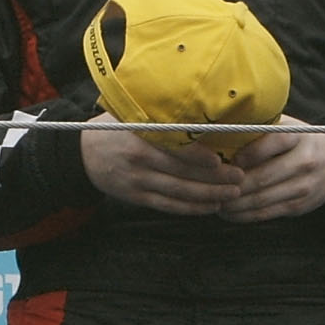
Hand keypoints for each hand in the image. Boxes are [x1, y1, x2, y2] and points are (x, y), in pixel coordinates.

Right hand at [82, 118, 239, 212]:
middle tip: (240, 179)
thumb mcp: (133, 116)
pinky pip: (169, 205)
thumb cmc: (116, 129)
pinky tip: (211, 206)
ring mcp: (138, 181)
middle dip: (216, 180)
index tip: (223, 161)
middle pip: (184, 173)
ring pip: (180, 192)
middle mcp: (139, 159)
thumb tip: (205, 122)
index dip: (201, 158)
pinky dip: (192, 208)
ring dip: (209, 196)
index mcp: (141, 135)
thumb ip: (163, 120)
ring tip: (233, 194)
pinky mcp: (137, 197)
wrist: (84, 155)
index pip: (176, 149)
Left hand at [217, 119, 324, 221]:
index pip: (272, 141)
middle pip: (264, 176)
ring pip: (263, 198)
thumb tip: (217, 132)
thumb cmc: (294, 141)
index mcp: (298, 135)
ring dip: (235, 204)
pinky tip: (230, 214)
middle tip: (211, 188)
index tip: (224, 161)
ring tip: (216, 203)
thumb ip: (258, 129)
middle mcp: (306, 160)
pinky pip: (268, 213)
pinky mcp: (301, 205)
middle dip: (233, 185)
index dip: (246, 153)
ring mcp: (306, 185)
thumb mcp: (283, 126)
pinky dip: (245, 215)